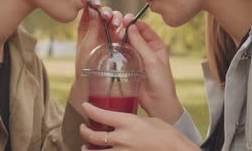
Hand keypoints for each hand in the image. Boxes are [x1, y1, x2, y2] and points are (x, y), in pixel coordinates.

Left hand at [69, 0, 124, 115]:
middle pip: (106, 14)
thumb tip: (91, 9)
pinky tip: (127, 27)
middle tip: (108, 17)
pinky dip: (127, 26)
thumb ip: (90, 27)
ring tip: (118, 24)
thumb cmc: (86, 66)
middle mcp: (100, 30)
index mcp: (87, 29)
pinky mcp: (122, 42)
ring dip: (118, 18)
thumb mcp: (86, 45)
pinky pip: (126, 31)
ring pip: (117, 21)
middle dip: (109, 12)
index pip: (91, 11)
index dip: (94, 4)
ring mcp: (112, 36)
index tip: (96, 3)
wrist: (95, 85)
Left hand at [79, 103, 199, 150]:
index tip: (85, 106)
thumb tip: (122, 121)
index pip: (100, 115)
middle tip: (83, 128)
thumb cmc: (168, 136)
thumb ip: (132, 121)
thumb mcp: (149, 121)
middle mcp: (122, 139)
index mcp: (128, 123)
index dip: (89, 109)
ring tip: (86, 147)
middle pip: (92, 136)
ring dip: (88, 149)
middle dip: (84, 131)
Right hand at [120, 17, 183, 123]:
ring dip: (119, 37)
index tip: (124, 19)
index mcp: (156, 45)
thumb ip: (141, 44)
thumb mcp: (152, 60)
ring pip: (126, 43)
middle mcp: (147, 49)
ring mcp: (137, 57)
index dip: (134, 22)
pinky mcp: (129, 66)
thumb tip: (131, 26)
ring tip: (112, 33)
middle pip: (134, 34)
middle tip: (116, 26)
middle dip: (125, 28)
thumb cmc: (160, 82)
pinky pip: (122, 54)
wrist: (157, 103)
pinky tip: (110, 45)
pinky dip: (116, 48)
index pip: (144, 28)